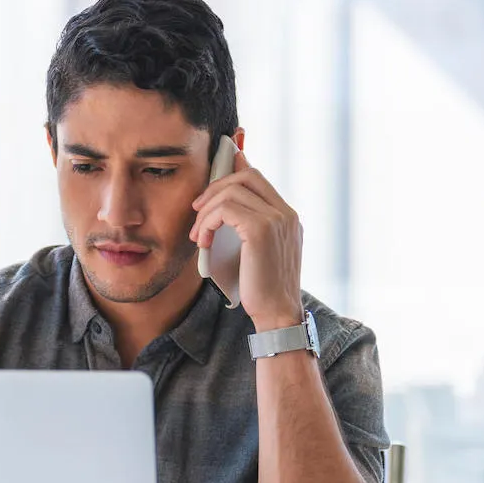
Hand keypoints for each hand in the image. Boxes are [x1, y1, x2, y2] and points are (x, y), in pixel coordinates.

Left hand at [189, 151, 303, 330]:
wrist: (276, 313)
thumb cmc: (261, 288)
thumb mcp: (256, 251)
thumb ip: (246, 227)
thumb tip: (224, 208)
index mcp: (286, 216)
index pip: (258, 177)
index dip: (232, 169)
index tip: (210, 180)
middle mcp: (286, 213)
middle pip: (246, 176)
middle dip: (214, 189)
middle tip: (196, 211)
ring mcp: (276, 219)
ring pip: (232, 191)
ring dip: (206, 211)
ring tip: (198, 235)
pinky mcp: (260, 230)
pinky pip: (225, 210)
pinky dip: (207, 223)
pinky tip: (203, 243)